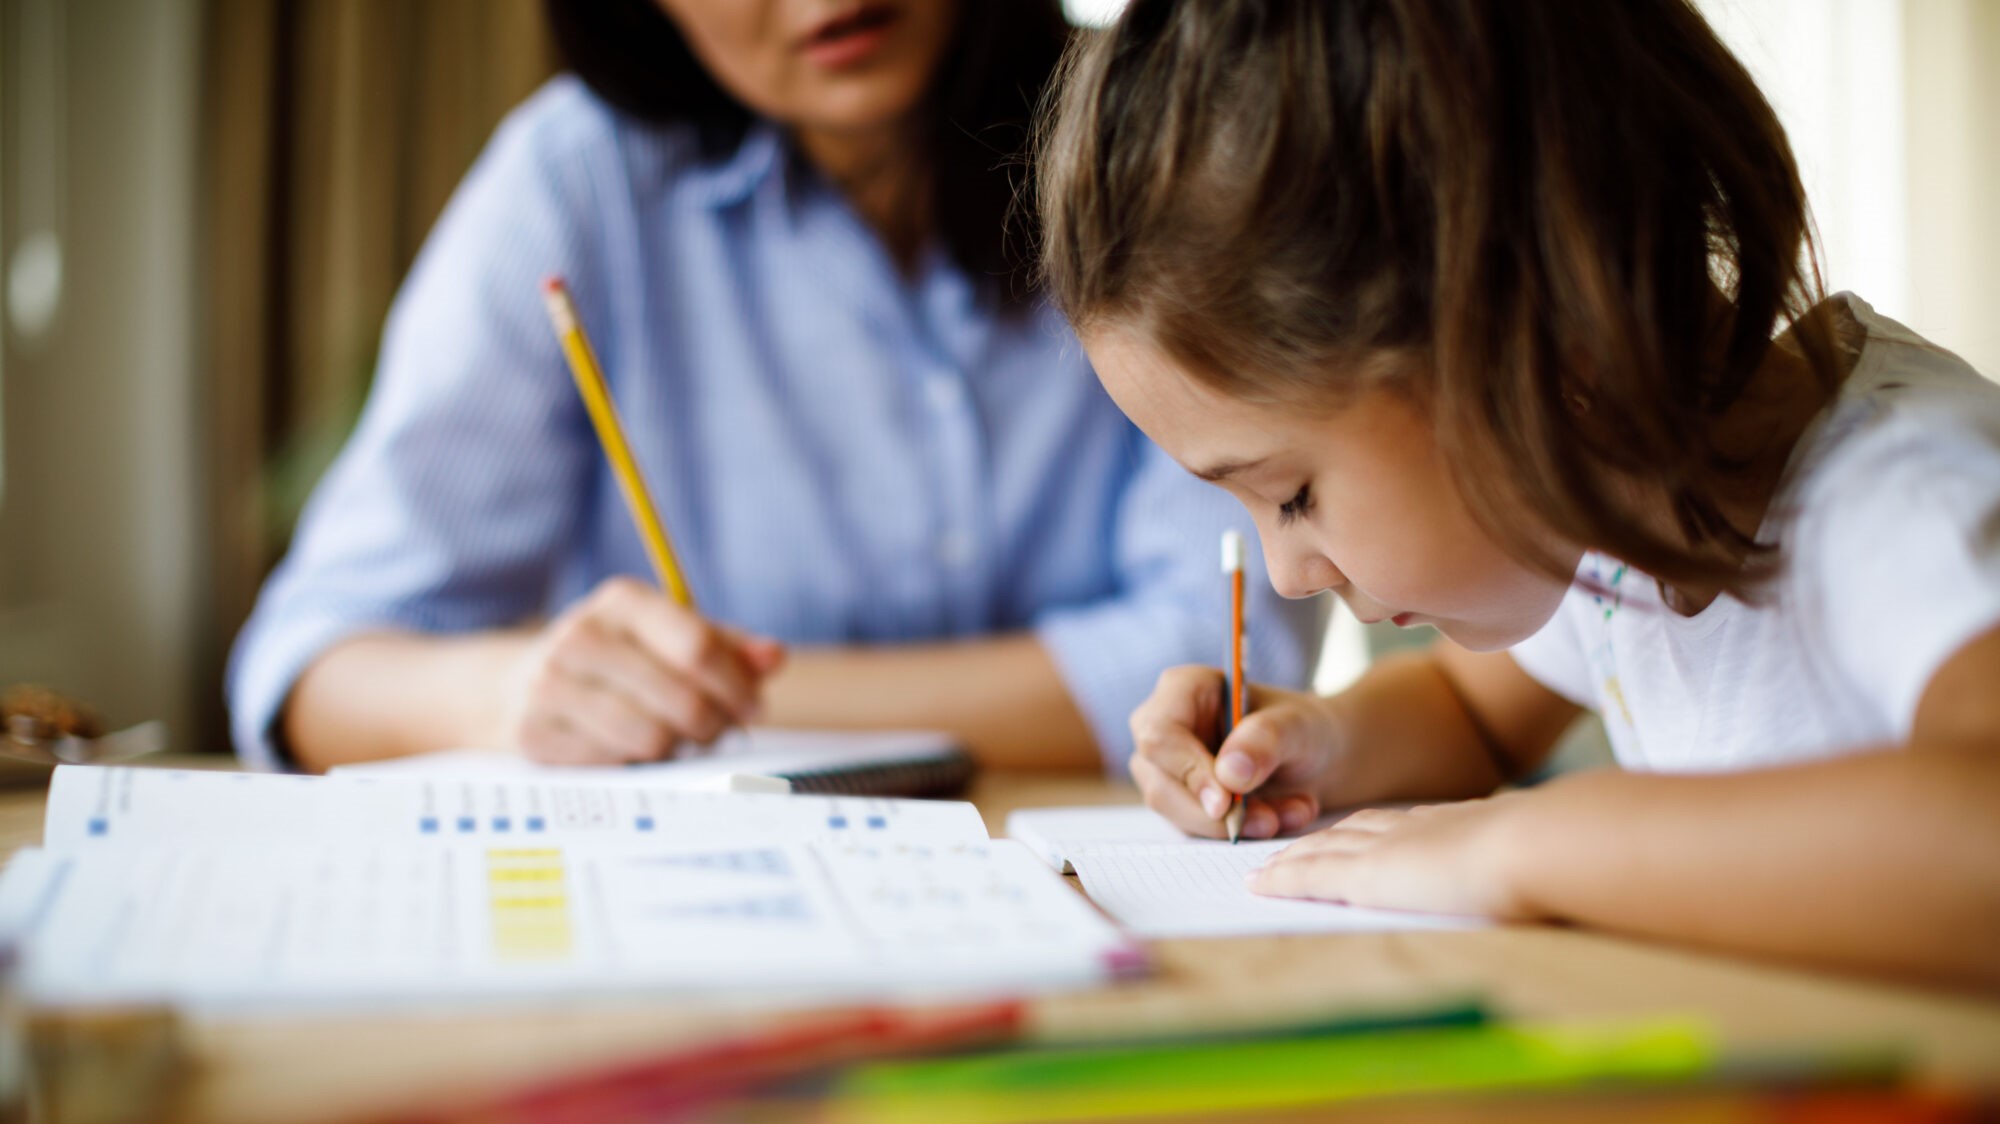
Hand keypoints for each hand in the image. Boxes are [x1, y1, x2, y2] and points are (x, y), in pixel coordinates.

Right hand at [498, 577, 785, 763]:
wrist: (512, 688)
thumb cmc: (615, 660)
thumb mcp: (665, 637)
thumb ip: (725, 645)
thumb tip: (774, 657)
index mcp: (622, 601)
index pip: (697, 646)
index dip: (737, 685)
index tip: (753, 707)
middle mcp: (580, 635)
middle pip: (681, 698)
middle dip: (714, 723)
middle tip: (719, 731)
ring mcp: (550, 685)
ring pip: (652, 737)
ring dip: (678, 748)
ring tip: (678, 739)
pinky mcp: (534, 733)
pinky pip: (615, 763)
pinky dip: (636, 764)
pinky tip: (634, 750)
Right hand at [1127, 666, 1340, 839]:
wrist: (1315, 757)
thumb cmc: (1301, 727)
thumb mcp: (1297, 726)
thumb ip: (1265, 741)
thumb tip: (1229, 775)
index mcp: (1181, 690)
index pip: (1160, 736)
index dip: (1188, 772)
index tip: (1226, 803)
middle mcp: (1161, 728)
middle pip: (1161, 784)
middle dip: (1217, 813)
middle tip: (1270, 821)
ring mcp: (1166, 768)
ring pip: (1178, 814)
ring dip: (1235, 825)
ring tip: (1290, 813)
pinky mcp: (1180, 801)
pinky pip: (1198, 830)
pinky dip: (1241, 831)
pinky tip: (1282, 816)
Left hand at [1249, 796, 1539, 919]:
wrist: (1537, 844)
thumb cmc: (1555, 855)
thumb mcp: (1541, 852)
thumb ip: (1530, 858)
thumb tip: (1556, 868)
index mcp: (1456, 824)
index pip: (1400, 825)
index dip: (1370, 832)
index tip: (1353, 838)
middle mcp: (1414, 828)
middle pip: (1353, 830)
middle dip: (1321, 840)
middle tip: (1292, 849)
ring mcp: (1387, 849)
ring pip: (1324, 849)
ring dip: (1293, 857)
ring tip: (1268, 867)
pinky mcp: (1367, 875)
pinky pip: (1311, 875)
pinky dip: (1283, 878)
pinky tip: (1259, 883)